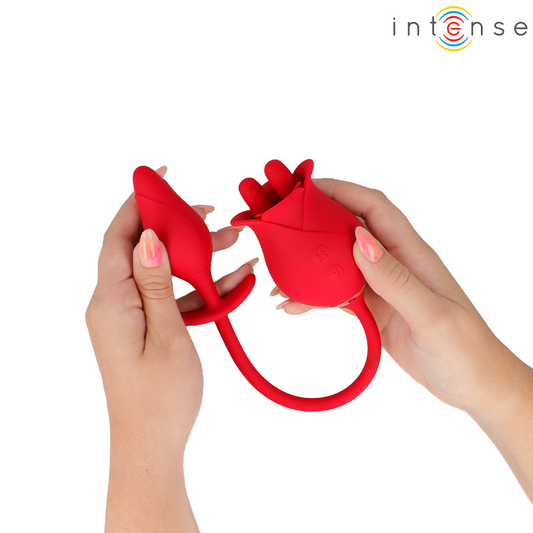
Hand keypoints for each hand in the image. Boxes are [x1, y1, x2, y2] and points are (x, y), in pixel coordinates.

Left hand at [86, 166, 255, 530]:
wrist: (153, 444)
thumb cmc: (160, 398)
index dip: (137, 202)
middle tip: (209, 213)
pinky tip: (233, 281)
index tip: (159, 177)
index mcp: (111, 301)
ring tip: (235, 245)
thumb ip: (156, 283)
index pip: (119, 236)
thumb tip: (150, 236)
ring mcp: (131, 316)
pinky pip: (171, 297)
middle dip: (177, 227)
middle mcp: (115, 303)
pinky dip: (198, 288)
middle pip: (143, 248)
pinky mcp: (147, 327)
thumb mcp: (166, 334)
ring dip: (196, 258)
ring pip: (163, 271)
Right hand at [274, 178, 526, 417]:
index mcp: (411, 253)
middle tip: (279, 231)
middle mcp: (393, 263)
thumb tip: (360, 240)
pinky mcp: (373, 308)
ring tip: (278, 282)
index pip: (373, 208)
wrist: (473, 385)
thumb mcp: (432, 315)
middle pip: (347, 230)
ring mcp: (381, 286)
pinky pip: (337, 295)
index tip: (304, 190)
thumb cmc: (465, 350)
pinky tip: (295, 306)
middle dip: (313, 225)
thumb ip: (395, 278)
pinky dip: (314, 298)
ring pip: (337, 264)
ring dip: (308, 268)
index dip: (340, 191)